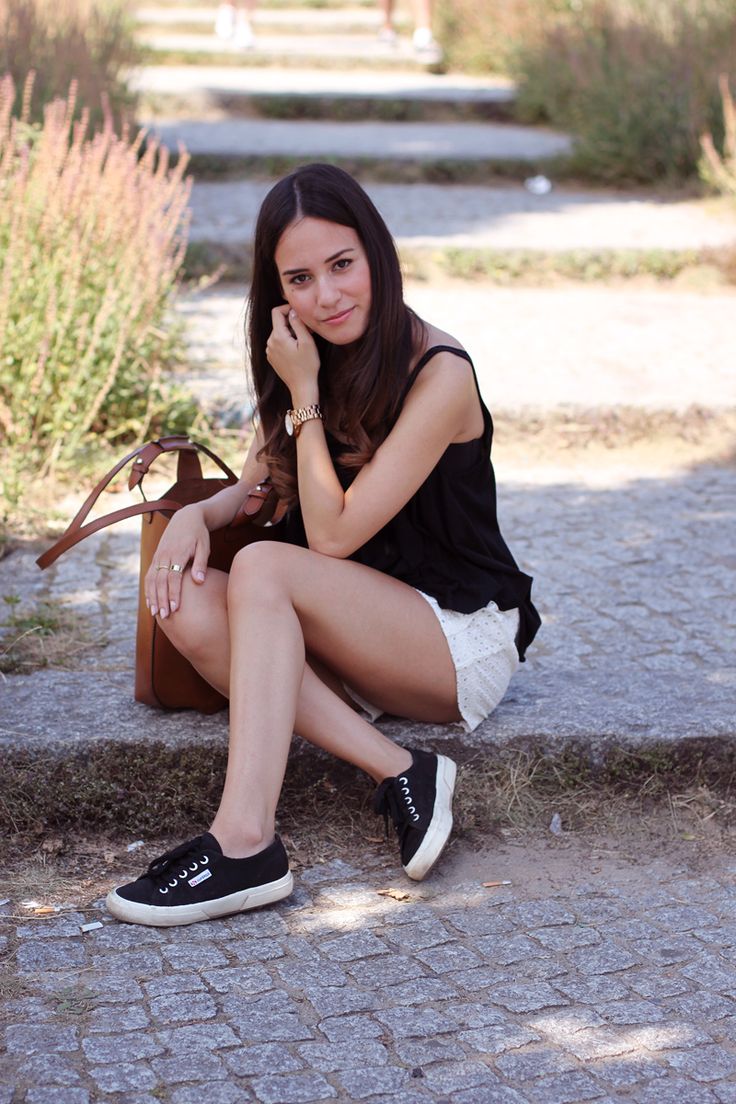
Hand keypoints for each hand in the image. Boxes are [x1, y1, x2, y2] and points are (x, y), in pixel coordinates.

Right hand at [144, 504, 209, 618]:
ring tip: (155, 613)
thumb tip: (199, 581)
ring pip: (152, 579)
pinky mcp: (156, 557)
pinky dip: (148, 589)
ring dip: (152, 597)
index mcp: (178, 553)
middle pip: (160, 581)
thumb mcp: (204, 546)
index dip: (173, 593)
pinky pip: (149, 575)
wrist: (186, 518)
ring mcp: (158, 556)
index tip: (175, 608)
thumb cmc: (199, 535)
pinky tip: (150, 602)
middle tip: (164, 616)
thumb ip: (200, 564)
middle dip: (161, 599)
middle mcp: (164, 555)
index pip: (173, 577)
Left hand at [265, 306, 319, 402]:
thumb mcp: (307, 342)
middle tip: (308, 330)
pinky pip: (278, 343)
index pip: (276, 312)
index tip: (300, 313)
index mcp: (277, 337)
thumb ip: (298, 324)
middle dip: (292, 323)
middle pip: (278, 323)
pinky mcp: (272, 358)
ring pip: (279, 333)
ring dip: (290, 333)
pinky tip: (297, 351)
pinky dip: (287, 342)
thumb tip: (293, 311)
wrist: (302, 387)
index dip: (288, 308)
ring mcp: (269, 351)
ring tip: (303, 342)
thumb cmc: (307, 366)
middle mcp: (270, 343)